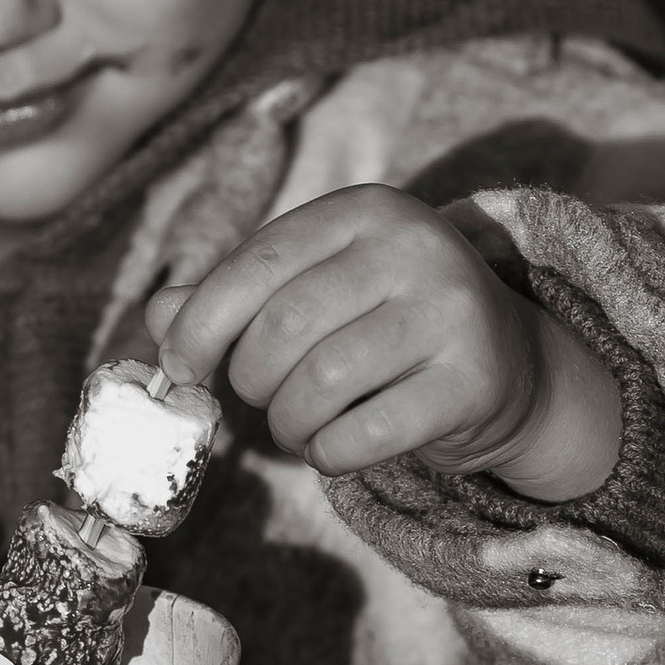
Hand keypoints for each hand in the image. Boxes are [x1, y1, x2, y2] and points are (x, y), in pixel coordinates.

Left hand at [146, 184, 621, 498]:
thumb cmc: (383, 325)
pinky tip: (337, 447)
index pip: (256, 264)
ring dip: (288, 426)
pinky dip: (330, 455)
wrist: (505, 369)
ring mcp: (452, 313)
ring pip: (317, 388)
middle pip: (281, 331)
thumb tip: (158, 316)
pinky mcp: (472, 382)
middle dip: (250, 383)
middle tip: (261, 400)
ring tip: (300, 427)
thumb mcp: (315, 290)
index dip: (201, 323)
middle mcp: (415, 248)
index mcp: (365, 209)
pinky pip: (363, 436)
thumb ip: (233, 295)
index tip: (181, 367)